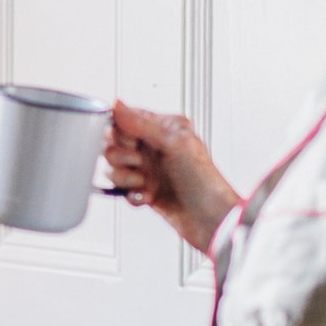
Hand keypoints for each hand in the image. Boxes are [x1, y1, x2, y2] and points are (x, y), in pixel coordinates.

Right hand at [101, 102, 238, 255]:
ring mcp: (148, 169)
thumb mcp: (174, 143)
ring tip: (144, 182)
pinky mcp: (144, 190)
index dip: (120, 131)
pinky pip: (121, 189)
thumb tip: (118, 105)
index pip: (126, 119)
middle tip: (138, 162)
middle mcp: (154, 147)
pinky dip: (132, 194)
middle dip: (121, 155)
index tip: (131, 142)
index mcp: (163, 128)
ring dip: (125, 176)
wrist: (211, 220)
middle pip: (114, 143)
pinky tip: (147, 196)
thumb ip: (142, 122)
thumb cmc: (205, 181)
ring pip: (114, 167)